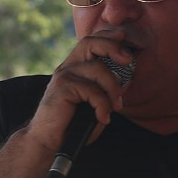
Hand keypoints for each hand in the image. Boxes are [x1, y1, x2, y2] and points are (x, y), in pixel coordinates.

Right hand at [22, 37, 134, 156]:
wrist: (49, 142)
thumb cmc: (73, 124)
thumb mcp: (93, 103)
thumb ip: (105, 90)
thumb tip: (125, 81)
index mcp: (74, 67)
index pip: (90, 41)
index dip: (107, 35)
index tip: (123, 37)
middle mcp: (67, 67)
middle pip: (90, 42)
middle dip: (113, 47)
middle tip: (128, 60)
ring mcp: (64, 76)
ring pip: (98, 69)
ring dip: (113, 89)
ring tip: (116, 107)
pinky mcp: (62, 88)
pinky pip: (92, 91)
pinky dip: (103, 106)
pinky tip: (103, 118)